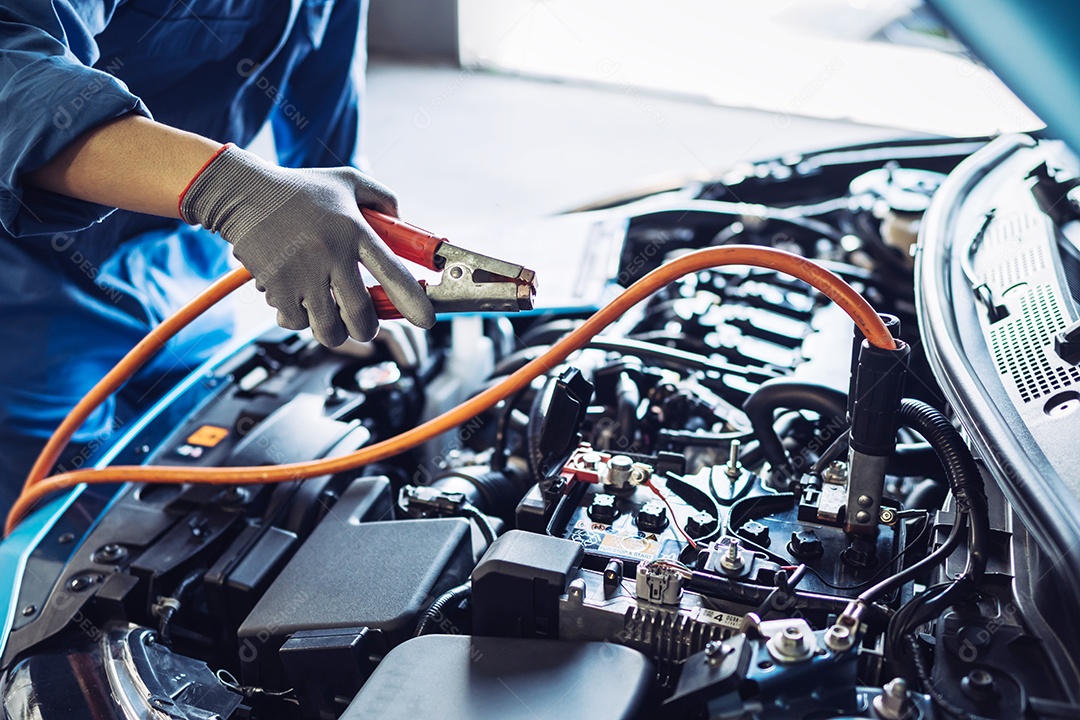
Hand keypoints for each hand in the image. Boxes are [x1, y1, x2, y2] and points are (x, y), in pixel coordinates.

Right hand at [179, 144, 434, 345]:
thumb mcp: (347, 181)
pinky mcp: (276, 288)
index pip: (393, 274)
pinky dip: (300, 319)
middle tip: (362, 323)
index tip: (426, 320)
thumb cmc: (299, 189)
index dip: (413, 303)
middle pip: (362, 319)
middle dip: (367, 329)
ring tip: (328, 310)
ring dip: (334, 329)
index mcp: (354, 230)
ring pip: (329, 330)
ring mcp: (302, 275)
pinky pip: (297, 323)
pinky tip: (299, 298)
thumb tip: (405, 225)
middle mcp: (331, 255)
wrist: (244, 193)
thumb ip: (383, 199)